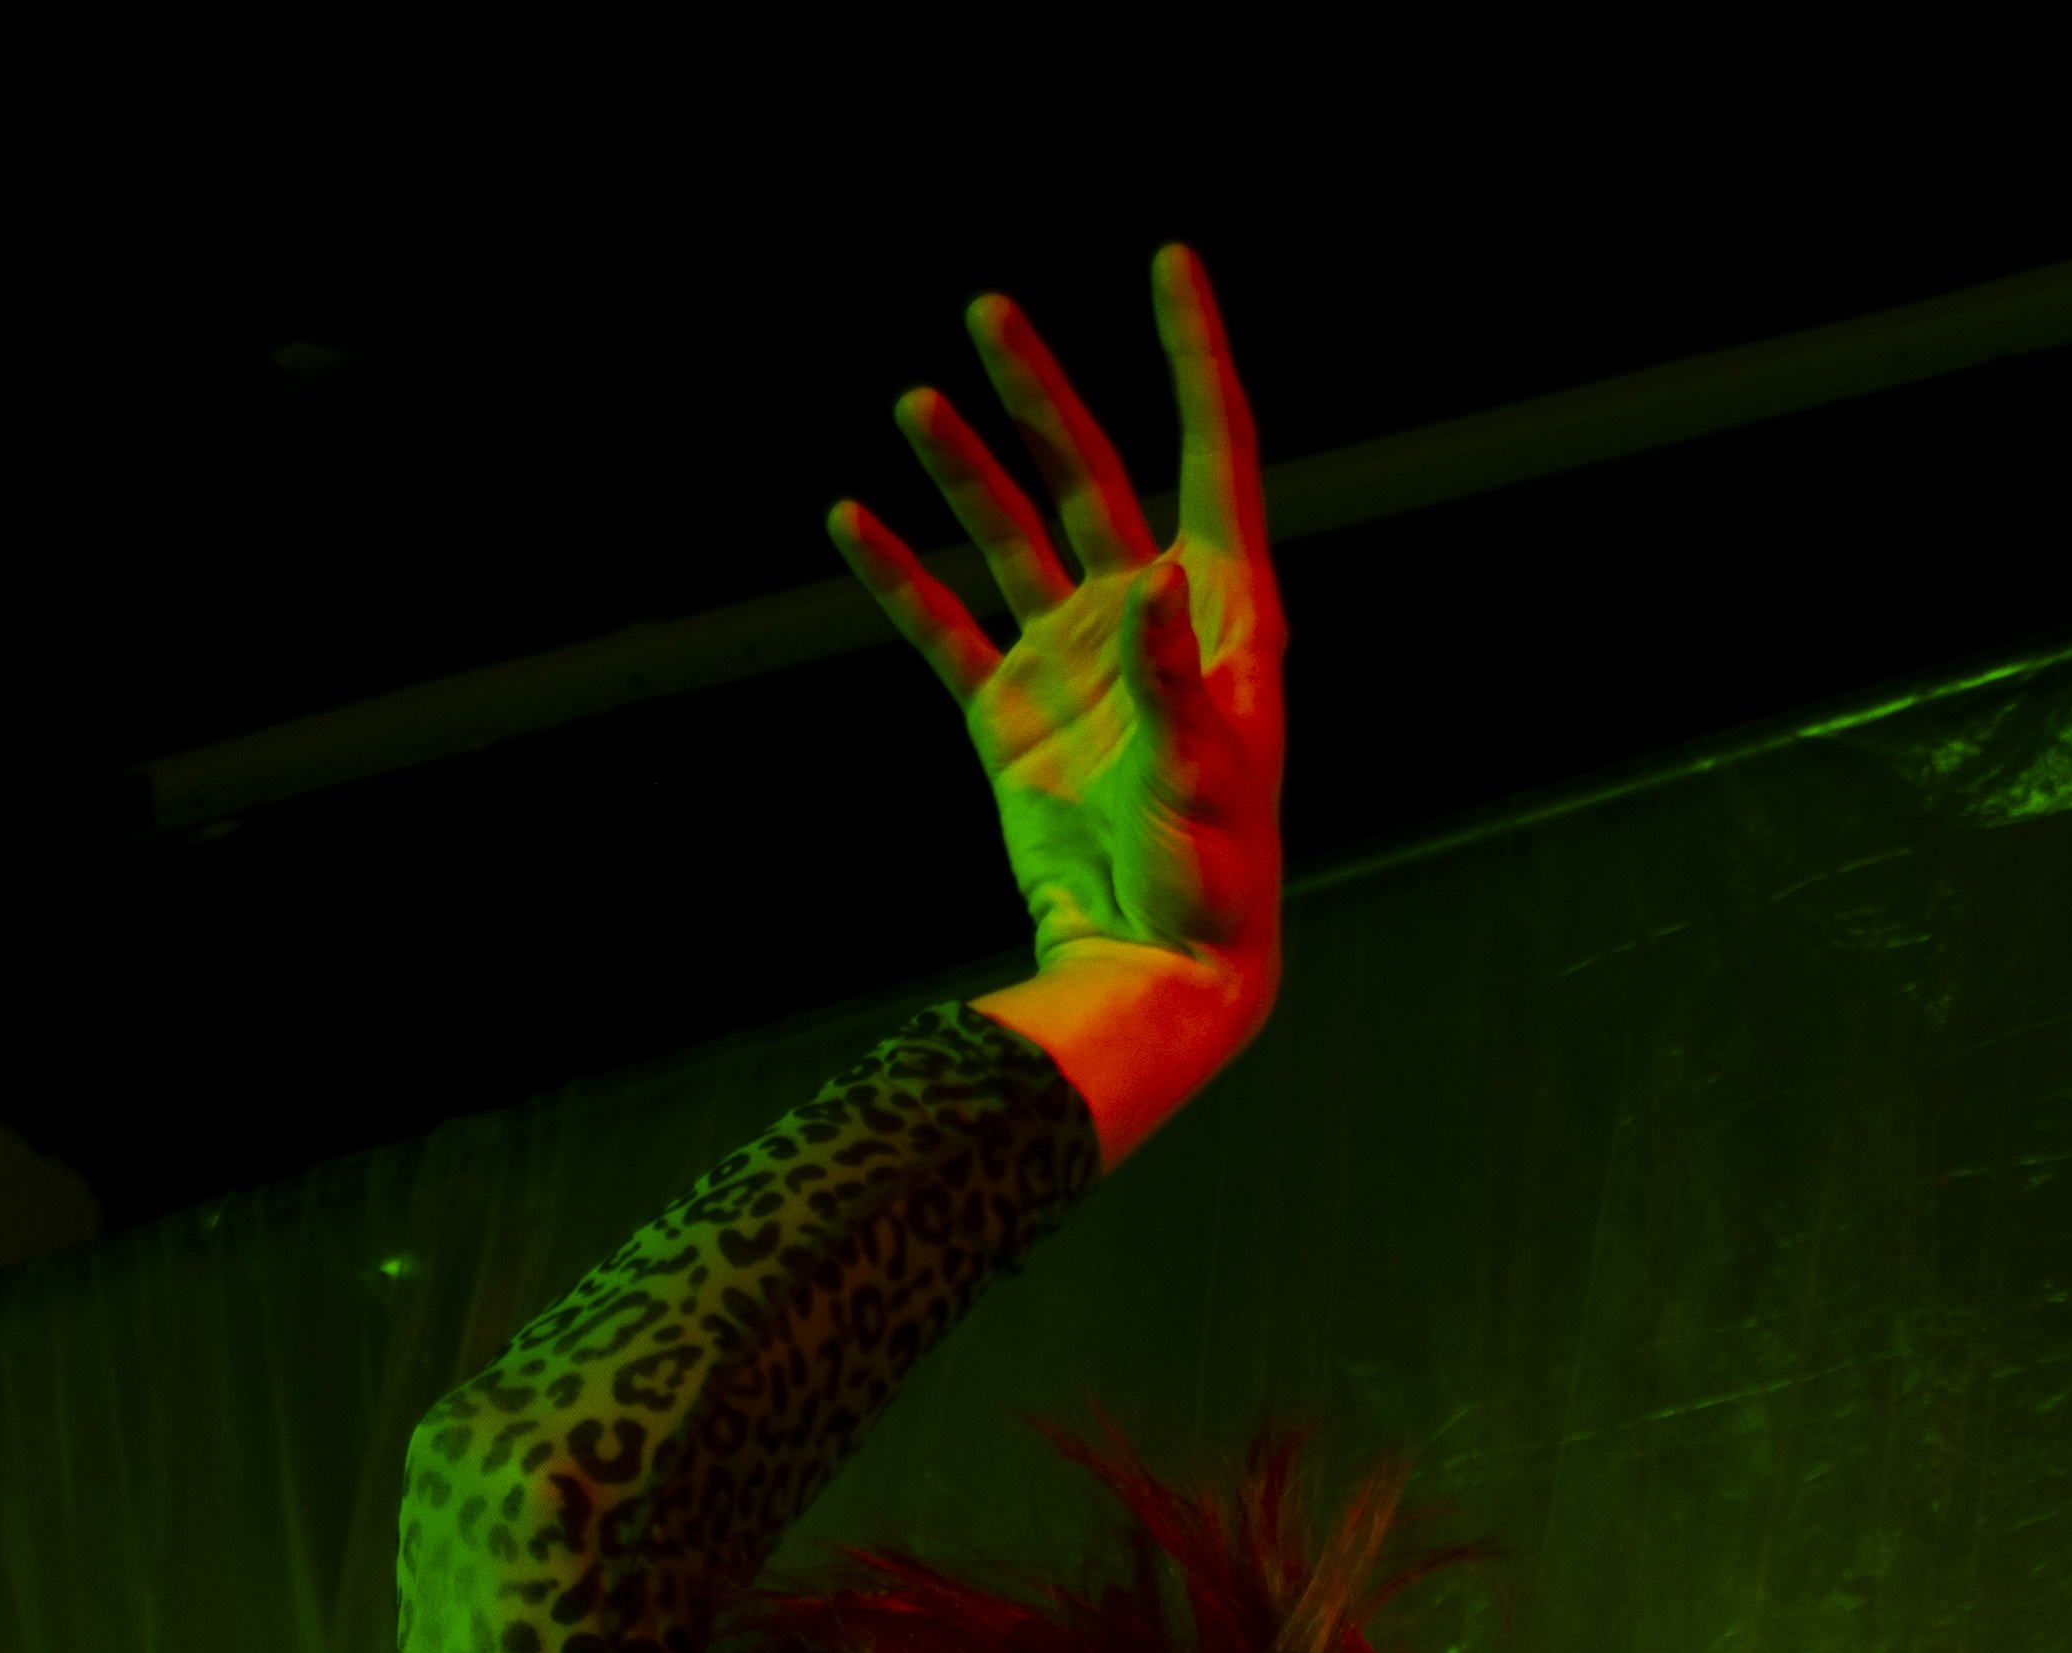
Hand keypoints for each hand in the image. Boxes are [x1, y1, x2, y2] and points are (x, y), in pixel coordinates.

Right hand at [832, 244, 1283, 1032]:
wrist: (1153, 970)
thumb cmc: (1209, 882)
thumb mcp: (1202, 776)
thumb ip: (1174, 676)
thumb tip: (1151, 572)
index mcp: (1220, 616)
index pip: (1214, 455)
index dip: (1193, 356)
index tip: (1169, 264)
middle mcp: (1147, 623)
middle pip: (1093, 475)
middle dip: (1045, 392)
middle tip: (991, 311)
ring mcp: (1074, 665)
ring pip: (1012, 536)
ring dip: (966, 468)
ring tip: (913, 400)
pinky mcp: (1012, 717)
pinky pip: (947, 627)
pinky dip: (900, 577)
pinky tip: (851, 519)